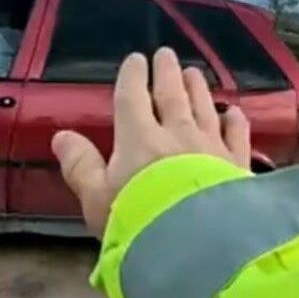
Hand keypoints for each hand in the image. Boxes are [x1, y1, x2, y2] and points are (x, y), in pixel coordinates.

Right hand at [51, 47, 251, 235]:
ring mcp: (211, 147)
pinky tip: (234, 112)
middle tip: (167, 54)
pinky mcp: (237, 165)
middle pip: (172, 94)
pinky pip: (236, 135)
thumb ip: (80, 166)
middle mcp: (177, 133)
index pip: (133, 98)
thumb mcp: (96, 198)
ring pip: (204, 107)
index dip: (132, 76)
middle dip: (167, 72)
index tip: (135, 60)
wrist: (196, 243)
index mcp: (138, 138)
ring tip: (194, 72)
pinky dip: (235, 121)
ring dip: (198, 88)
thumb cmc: (138, 222)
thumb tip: (61, 136)